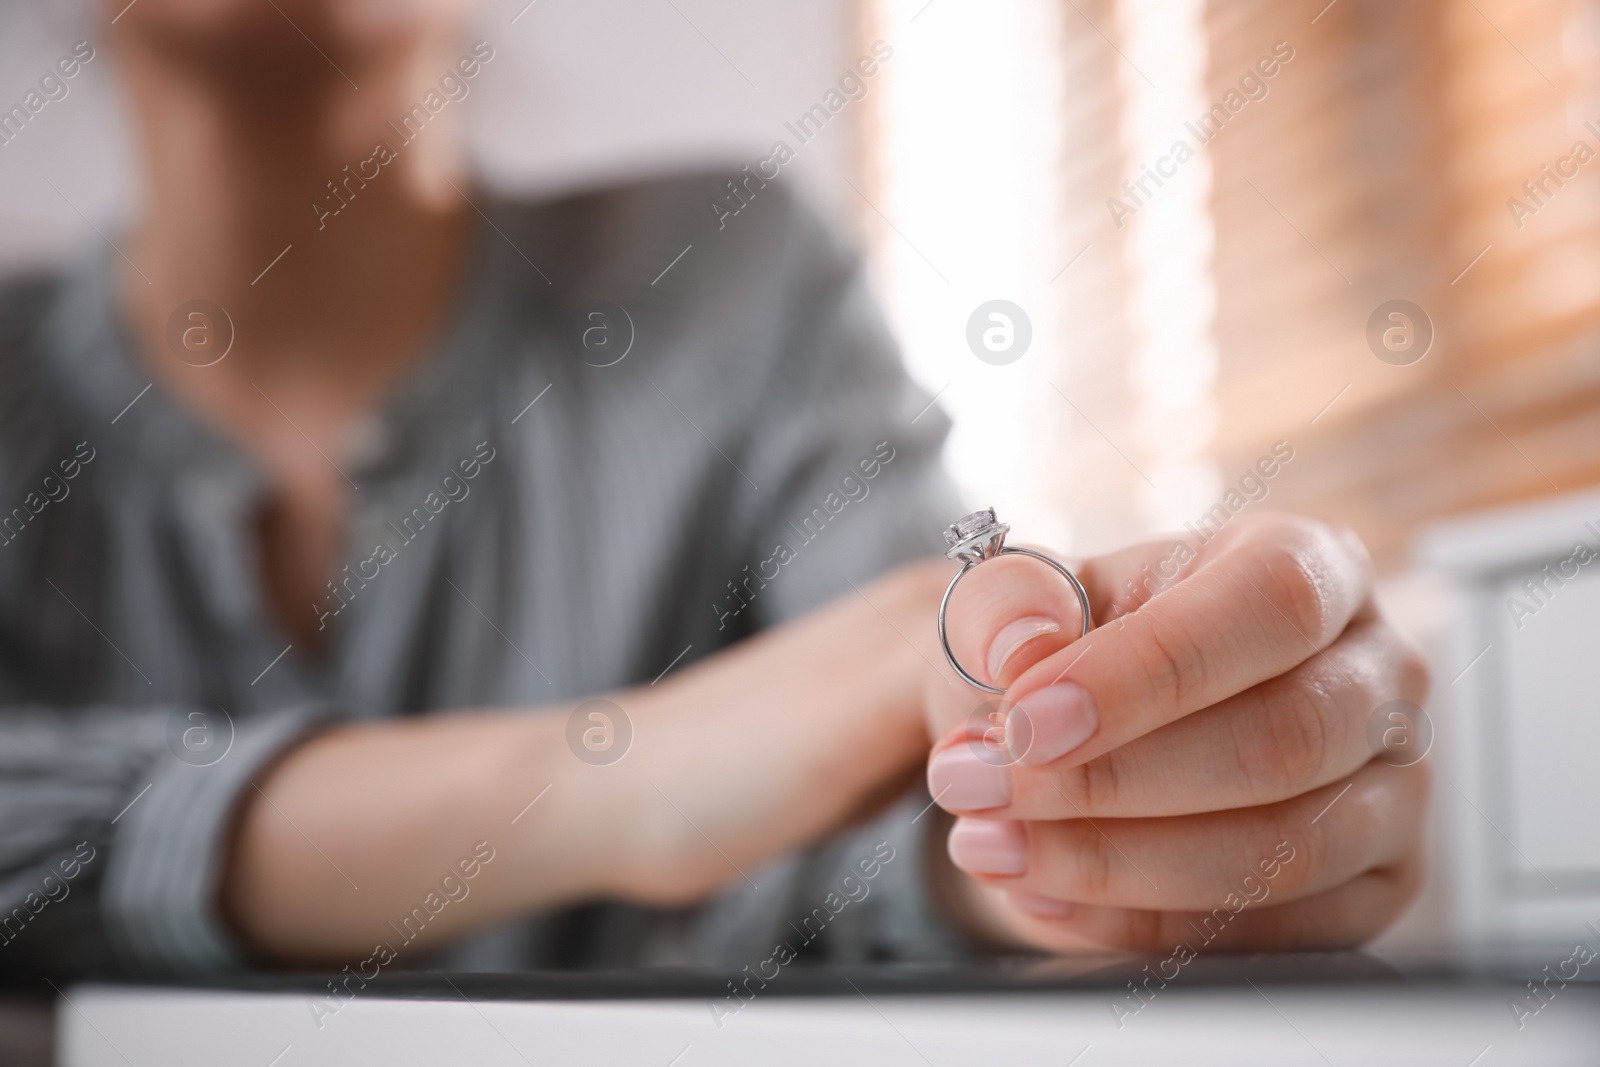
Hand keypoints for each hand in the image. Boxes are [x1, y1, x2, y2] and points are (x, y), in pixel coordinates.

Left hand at [923, 513, 1429, 952]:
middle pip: (1284, 740)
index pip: (1269, 604)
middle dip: (1112, 782)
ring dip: (1114, 863)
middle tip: (980, 788)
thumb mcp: (1017, 606)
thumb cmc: (1067, 653)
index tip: (1024, 722)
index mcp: (1309, 561)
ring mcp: (1394, 787)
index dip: (1146, 672)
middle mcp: (1377, 671)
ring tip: (991, 844)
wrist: (1073, 738)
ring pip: (1284, 850)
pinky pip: (1276, 934)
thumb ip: (1004, 604)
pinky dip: (1141, 926)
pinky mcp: (1375, 888)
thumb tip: (1020, 642)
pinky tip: (1043, 893)